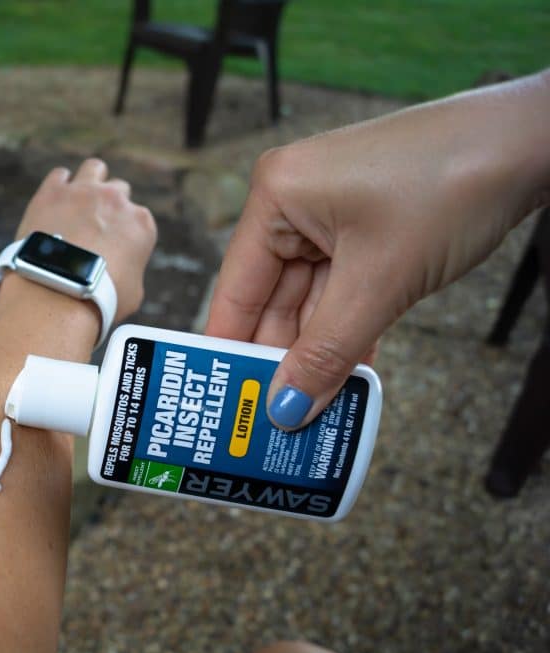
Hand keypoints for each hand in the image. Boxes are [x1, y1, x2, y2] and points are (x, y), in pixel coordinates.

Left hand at [14, 158, 157, 322]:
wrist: (57, 294)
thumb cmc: (98, 300)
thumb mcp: (133, 292)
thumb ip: (131, 270)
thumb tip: (122, 271)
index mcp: (141, 223)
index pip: (137, 219)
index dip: (124, 233)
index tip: (112, 247)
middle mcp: (116, 200)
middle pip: (118, 191)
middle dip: (108, 206)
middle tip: (93, 228)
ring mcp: (83, 192)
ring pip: (95, 168)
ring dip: (90, 182)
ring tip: (77, 202)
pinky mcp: (52, 192)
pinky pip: (59, 175)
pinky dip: (58, 186)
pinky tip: (54, 202)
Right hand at [205, 70, 549, 429]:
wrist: (532, 141)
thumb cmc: (453, 183)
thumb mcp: (380, 283)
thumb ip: (326, 350)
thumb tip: (285, 406)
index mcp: (275, 196)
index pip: (237, 290)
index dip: (230, 351)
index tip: (224, 403)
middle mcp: (294, 201)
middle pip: (272, 299)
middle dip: (280, 358)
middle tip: (273, 420)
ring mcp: (331, 212)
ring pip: (312, 299)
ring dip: (318, 350)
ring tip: (311, 409)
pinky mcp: (366, 223)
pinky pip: (343, 288)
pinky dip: (347, 327)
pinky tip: (348, 372)